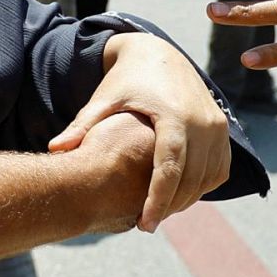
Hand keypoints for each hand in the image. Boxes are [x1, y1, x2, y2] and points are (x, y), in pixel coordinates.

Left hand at [48, 33, 230, 232]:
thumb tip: (54, 149)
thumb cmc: (126, 80)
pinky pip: (219, 168)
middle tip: (147, 224)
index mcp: (173, 115)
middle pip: (191, 179)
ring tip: (160, 211)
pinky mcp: (223, 129)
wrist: (157, 53)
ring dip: (187, 199)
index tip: (145, 224)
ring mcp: (217, 126)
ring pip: (208, 178)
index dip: (158, 200)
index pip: (170, 168)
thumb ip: (82, 126)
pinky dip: (202, 185)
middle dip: (171, 206)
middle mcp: (202, 122)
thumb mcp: (104, 99)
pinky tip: (178, 194)